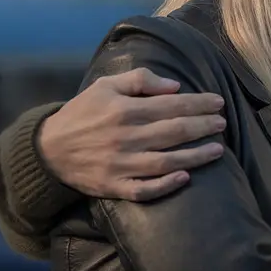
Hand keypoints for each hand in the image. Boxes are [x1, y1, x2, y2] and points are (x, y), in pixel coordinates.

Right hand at [37, 68, 226, 200]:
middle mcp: (126, 137)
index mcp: (125, 110)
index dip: (199, 104)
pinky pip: (145, 189)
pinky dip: (166, 184)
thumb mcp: (104, 86)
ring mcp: (121, 164)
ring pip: (166, 161)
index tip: (218, 102)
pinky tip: (185, 177)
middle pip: (174, 132)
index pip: (171, 105)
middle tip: (223, 123)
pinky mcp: (115, 186)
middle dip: (203, 126)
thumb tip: (174, 86)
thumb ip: (139, 80)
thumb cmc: (81, 113)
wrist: (48, 149)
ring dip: (195, 156)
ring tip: (218, 149)